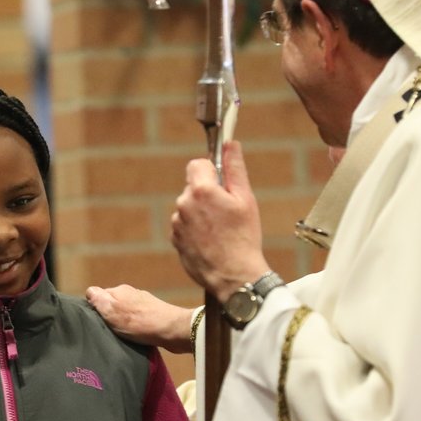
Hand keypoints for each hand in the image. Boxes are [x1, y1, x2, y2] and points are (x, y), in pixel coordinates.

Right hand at [85, 284, 197, 352]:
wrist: (172, 330)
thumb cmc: (139, 322)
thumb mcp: (112, 311)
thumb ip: (98, 300)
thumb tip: (89, 292)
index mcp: (118, 290)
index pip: (98, 295)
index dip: (94, 308)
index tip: (95, 321)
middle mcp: (130, 292)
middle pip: (111, 303)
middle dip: (108, 315)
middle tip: (107, 330)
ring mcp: (143, 302)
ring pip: (124, 311)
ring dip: (122, 321)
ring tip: (121, 334)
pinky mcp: (154, 313)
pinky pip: (137, 318)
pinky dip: (134, 326)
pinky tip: (136, 335)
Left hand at [171, 140, 269, 300]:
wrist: (234, 276)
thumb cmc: (243, 238)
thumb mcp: (245, 199)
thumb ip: (234, 168)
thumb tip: (230, 144)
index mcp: (201, 190)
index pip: (197, 164)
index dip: (210, 171)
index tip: (221, 183)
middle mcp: (184, 204)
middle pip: (193, 187)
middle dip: (207, 194)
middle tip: (226, 212)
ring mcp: (177, 223)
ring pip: (188, 207)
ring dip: (200, 213)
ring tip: (219, 231)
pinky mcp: (174, 240)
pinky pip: (184, 225)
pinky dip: (194, 230)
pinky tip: (210, 241)